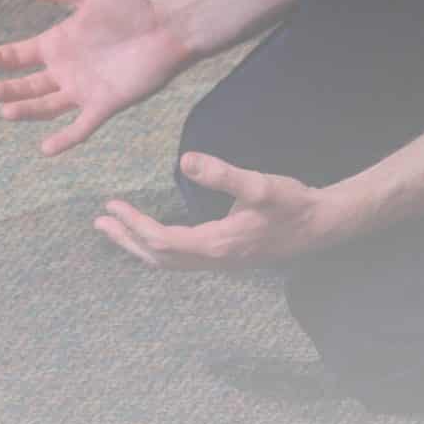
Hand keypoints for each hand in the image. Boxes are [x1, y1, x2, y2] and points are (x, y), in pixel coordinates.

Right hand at [0, 0, 189, 155]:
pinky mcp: (104, 105)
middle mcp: (65, 71)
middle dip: (9, 89)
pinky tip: (46, 148)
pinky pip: (81, 128)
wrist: (167, 27)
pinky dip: (65, 139)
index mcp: (58, 45)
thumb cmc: (130, 8)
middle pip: (28, 86)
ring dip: (27, 111)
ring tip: (6, 112)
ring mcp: (83, 90)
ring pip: (47, 107)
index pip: (19, 56)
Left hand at [94, 154, 343, 269]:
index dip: (134, 225)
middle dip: (126, 239)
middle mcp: (214, 259)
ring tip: (117, 230)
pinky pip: (182, 259)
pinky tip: (156, 235)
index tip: (113, 207)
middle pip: (158, 257)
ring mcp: (220, 262)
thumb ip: (222, 174)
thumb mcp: (260, 185)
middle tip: (101, 221)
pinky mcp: (227, 257)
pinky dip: (159, 249)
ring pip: (169, 262)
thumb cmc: (293, 204)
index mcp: (216, 244)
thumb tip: (185, 161)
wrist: (322, 225)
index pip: (161, 240)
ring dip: (139, 246)